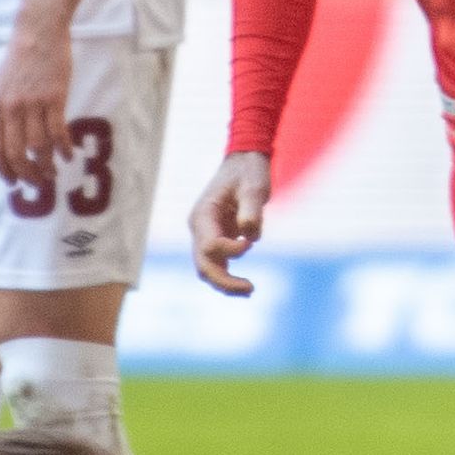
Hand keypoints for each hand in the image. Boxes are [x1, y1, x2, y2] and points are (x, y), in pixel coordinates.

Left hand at [0, 19, 73, 196]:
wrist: (38, 31)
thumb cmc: (20, 58)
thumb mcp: (1, 85)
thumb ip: (2, 112)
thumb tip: (6, 139)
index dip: (5, 172)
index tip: (14, 184)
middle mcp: (11, 108)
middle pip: (17, 154)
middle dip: (28, 175)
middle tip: (39, 184)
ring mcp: (33, 103)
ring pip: (39, 147)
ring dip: (48, 166)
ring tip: (55, 173)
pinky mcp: (54, 98)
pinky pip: (58, 132)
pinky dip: (64, 148)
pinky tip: (70, 154)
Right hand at [191, 152, 271, 295]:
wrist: (245, 163)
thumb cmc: (248, 172)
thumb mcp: (254, 186)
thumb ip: (251, 209)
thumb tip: (249, 234)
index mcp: (203, 214)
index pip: (209, 245)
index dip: (231, 250)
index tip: (251, 242)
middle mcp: (200, 228)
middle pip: (203, 265)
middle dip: (224, 281)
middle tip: (251, 289)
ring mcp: (206, 235)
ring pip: (208, 269)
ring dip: (226, 283)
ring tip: (250, 290)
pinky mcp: (218, 239)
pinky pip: (218, 265)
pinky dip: (229, 277)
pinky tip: (245, 286)